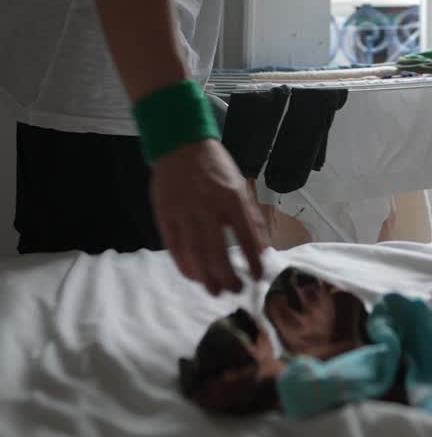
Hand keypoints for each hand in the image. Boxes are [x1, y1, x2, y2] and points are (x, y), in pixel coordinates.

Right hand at [150, 138, 267, 294]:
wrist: (181, 145)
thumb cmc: (215, 167)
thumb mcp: (239, 185)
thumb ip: (249, 215)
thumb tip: (261, 247)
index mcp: (231, 197)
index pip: (245, 235)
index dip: (252, 259)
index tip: (257, 276)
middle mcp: (207, 206)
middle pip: (217, 251)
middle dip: (226, 276)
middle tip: (233, 291)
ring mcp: (184, 212)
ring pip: (194, 253)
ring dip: (205, 276)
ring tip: (214, 290)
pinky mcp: (165, 215)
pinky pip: (174, 247)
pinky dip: (183, 264)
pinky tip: (193, 275)